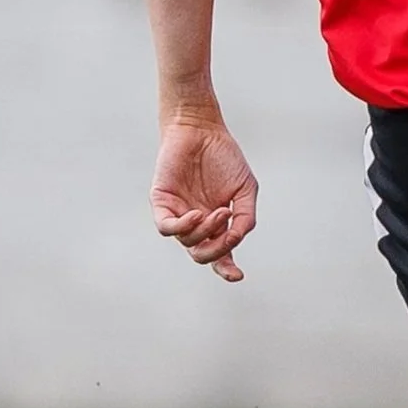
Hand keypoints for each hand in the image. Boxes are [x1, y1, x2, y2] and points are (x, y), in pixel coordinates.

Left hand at [152, 114, 258, 280]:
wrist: (201, 131)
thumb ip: (245, 216)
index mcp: (216, 223)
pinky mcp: (162, 203)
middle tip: (229, 234)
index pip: (219, 254)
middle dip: (217, 252)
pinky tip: (197, 215)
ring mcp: (179, 214)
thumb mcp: (246, 189)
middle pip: (202, 255)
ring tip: (219, 210)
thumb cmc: (225, 158)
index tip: (237, 276)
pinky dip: (183, 227)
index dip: (227, 269)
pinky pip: (167, 228)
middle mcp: (196, 223)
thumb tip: (236, 239)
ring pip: (187, 242)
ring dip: (206, 232)